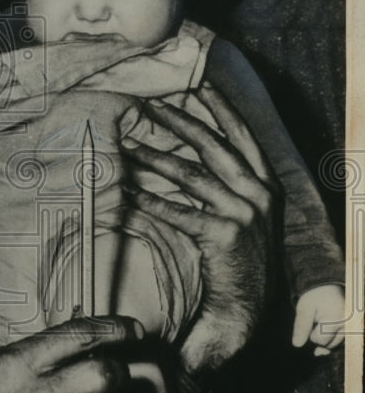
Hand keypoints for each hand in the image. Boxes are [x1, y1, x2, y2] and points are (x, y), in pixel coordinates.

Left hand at [121, 83, 279, 380]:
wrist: (243, 307)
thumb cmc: (234, 259)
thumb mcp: (241, 215)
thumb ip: (224, 185)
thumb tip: (187, 154)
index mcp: (265, 184)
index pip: (242, 135)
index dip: (220, 108)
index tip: (198, 85)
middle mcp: (259, 194)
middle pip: (212, 146)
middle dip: (178, 122)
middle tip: (149, 106)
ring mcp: (244, 213)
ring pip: (190, 175)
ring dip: (154, 157)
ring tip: (126, 144)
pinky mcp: (224, 234)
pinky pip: (178, 211)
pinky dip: (149, 199)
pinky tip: (126, 191)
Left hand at [292, 284, 344, 354]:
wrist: (327, 286)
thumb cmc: (314, 296)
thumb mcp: (304, 309)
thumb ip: (301, 327)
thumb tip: (297, 345)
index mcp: (335, 320)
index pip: (320, 341)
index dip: (310, 334)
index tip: (311, 321)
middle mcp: (347, 325)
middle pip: (329, 345)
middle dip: (319, 338)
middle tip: (316, 321)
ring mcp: (351, 327)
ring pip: (336, 344)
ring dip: (326, 339)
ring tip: (322, 323)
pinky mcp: (352, 327)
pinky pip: (342, 341)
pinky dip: (333, 339)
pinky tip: (327, 332)